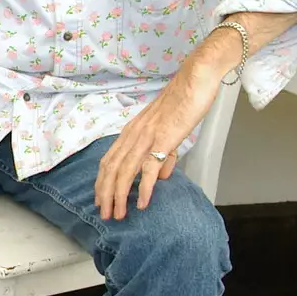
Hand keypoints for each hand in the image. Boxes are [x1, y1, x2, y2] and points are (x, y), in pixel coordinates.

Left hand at [94, 59, 224, 220]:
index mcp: (132, 131)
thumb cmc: (184, 101)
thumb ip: (164, 153)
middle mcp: (133, 134)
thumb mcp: (168, 129)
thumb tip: (161, 176)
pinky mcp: (163, 139)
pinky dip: (143, 188)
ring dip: (119, 196)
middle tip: (104, 215)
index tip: (100, 199)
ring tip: (118, 215)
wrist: (196, 79)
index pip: (109, 160)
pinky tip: (141, 203)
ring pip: (124, 171)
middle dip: (105, 194)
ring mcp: (147, 136)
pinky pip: (149, 167)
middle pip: (111, 169)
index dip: (102, 181)